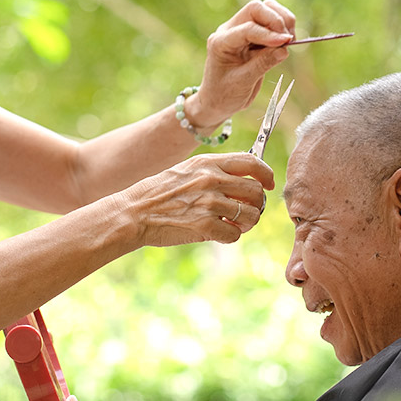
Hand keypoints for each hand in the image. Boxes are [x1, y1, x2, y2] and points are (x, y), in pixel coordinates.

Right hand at [111, 152, 273, 247]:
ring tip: (230, 225)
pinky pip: (235, 235)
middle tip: (245, 213)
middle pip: (256, 192)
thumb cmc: (158, 193)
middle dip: (256, 205)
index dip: (265, 175)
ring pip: (250, 216)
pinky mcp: (204, 226)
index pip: (251, 163)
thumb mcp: (186, 171)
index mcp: (208, 163)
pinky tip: (216, 234)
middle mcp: (212, 180)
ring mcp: (209, 203)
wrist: (133, 213)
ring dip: (245, 224)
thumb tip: (242, 181)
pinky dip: (229, 237)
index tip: (267, 185)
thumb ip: (213, 172)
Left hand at [184, 0, 296, 128]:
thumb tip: (284, 49)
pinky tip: (285, 43)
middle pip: (256, 8)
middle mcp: (230, 31)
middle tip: (288, 40)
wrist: (217, 101)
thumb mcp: (243, 83)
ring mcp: (241, 30)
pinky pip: (271, 21)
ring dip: (282, 20)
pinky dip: (283, 27)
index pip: (247, 28)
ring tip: (289, 41)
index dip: (268, 34)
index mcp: (221, 42)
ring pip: (265, 9)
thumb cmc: (225, 94)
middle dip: (276, 20)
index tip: (286, 43)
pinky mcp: (253, 34)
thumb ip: (263, 64)